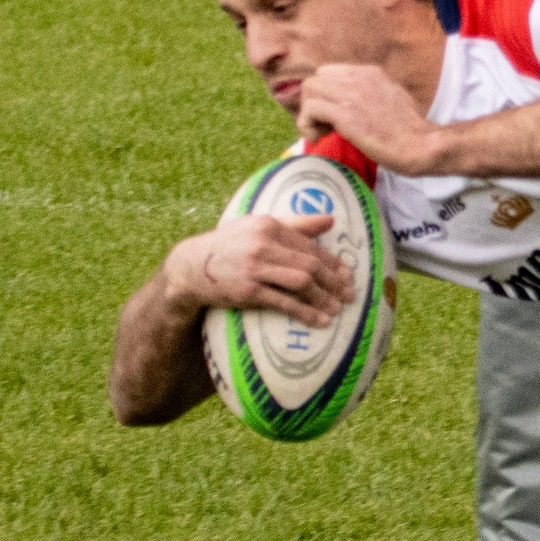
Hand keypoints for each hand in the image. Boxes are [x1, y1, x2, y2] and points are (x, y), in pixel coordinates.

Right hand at [163, 214, 354, 326]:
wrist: (190, 266)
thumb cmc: (230, 245)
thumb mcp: (258, 227)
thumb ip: (295, 224)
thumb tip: (331, 219)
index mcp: (270, 226)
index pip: (311, 246)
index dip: (333, 262)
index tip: (348, 275)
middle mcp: (263, 244)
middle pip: (310, 264)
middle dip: (334, 282)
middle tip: (350, 295)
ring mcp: (255, 268)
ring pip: (302, 282)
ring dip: (324, 298)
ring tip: (338, 309)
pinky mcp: (247, 291)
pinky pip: (284, 302)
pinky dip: (305, 312)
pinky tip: (319, 321)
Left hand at [295, 63, 445, 174]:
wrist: (420, 145)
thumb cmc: (410, 129)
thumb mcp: (393, 97)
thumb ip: (373, 92)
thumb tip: (355, 100)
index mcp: (370, 73)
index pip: (329, 72)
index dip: (326, 95)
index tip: (334, 116)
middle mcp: (358, 78)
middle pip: (315, 80)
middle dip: (314, 103)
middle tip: (326, 125)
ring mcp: (351, 94)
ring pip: (309, 90)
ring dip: (310, 113)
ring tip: (324, 132)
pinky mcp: (345, 114)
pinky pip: (310, 110)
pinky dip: (307, 125)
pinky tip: (319, 138)